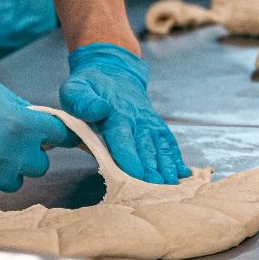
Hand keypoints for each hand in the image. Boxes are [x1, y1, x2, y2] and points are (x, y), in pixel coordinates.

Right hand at [0, 38, 71, 195]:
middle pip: (39, 166)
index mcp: (20, 124)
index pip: (58, 136)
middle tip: (14, 141)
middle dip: (30, 154)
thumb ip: (23, 115)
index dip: (55, 134)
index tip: (51, 135)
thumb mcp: (0, 93)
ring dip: (8, 169)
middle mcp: (7, 151)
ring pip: (14, 181)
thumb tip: (40, 130)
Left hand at [60, 43, 188, 184]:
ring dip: (168, 166)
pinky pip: (168, 142)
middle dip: (152, 169)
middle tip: (158, 189)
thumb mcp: (75, 88)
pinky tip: (183, 173)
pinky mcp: (157, 125)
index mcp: (116, 113)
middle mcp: (137, 119)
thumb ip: (82, 101)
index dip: (131, 158)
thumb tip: (99, 110)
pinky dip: (177, 158)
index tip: (139, 175)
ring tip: (173, 184)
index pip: (124, 138)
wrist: (112, 70)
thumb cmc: (89, 86)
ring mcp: (150, 122)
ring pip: (160, 147)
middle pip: (146, 147)